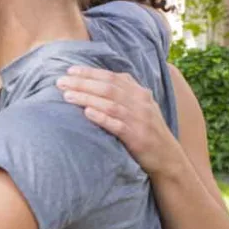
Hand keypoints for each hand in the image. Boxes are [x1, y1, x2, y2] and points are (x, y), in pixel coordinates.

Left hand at [57, 66, 184, 177]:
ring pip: (110, 104)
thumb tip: (97, 79)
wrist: (168, 157)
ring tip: (67, 95)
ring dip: (87, 98)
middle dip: (82, 83)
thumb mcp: (140, 107)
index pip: (111, 77)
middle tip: (60, 82)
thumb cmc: (147, 130)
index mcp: (139, 92)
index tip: (69, 71)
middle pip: (108, 88)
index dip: (89, 73)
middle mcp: (140, 102)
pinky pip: (117, 125)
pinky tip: (87, 113)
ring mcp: (139, 119)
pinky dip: (102, 117)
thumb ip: (124, 93)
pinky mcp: (137, 137)